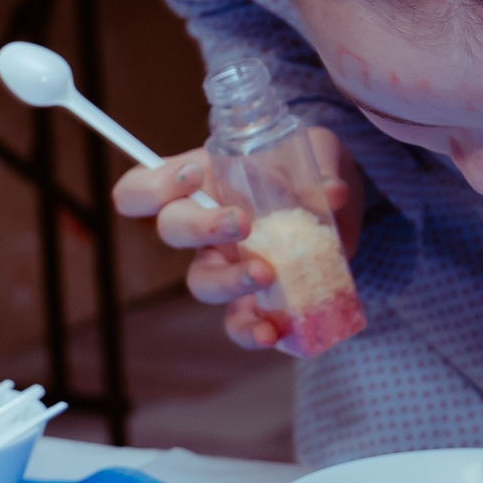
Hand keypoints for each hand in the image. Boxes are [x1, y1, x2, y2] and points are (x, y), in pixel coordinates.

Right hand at [112, 127, 359, 351]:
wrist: (340, 208)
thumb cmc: (312, 167)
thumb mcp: (319, 150)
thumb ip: (323, 165)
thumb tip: (332, 192)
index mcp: (202, 182)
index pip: (142, 187)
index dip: (152, 186)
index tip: (194, 175)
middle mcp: (203, 227)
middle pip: (170, 229)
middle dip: (199, 226)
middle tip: (242, 222)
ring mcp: (226, 266)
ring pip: (200, 282)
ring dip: (226, 281)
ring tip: (264, 274)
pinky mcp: (255, 299)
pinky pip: (237, 322)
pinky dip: (249, 331)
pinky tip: (271, 332)